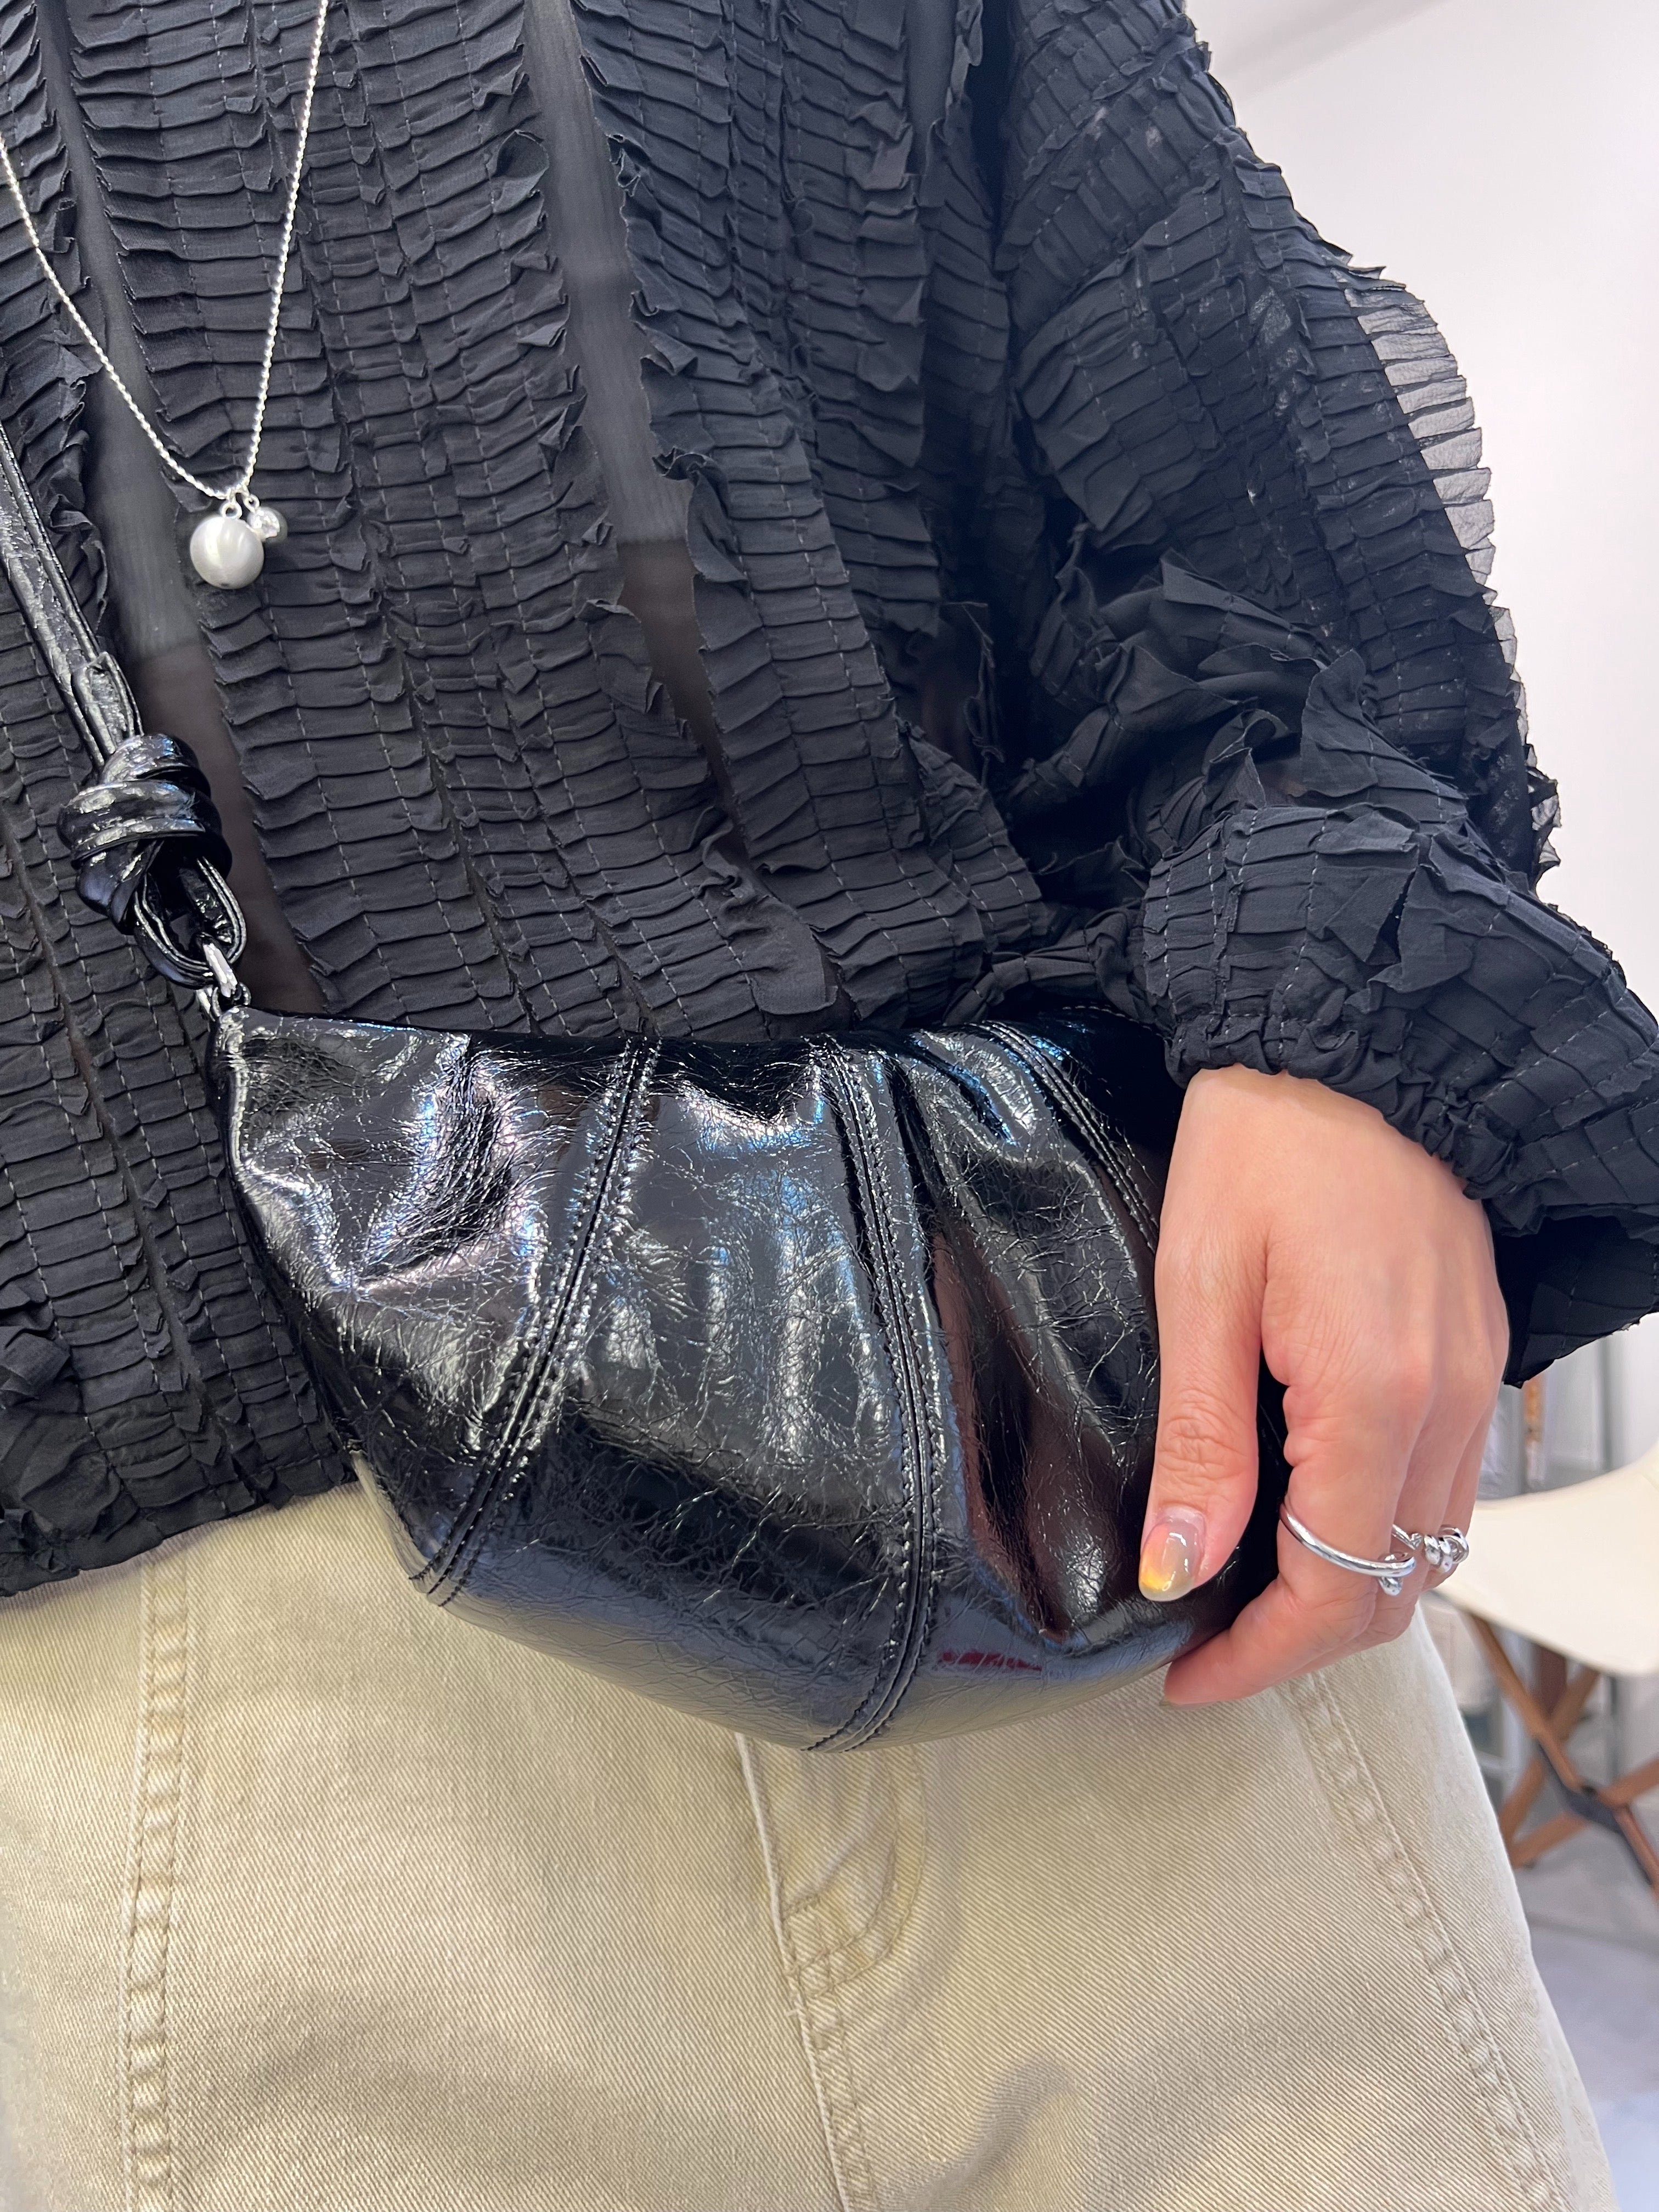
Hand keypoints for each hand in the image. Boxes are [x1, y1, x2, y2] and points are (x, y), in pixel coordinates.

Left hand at [1139, 1064, 1507, 1704]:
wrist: (1349, 1043)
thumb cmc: (1265, 1142)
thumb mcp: (1200, 1286)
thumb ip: (1199, 1441)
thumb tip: (1177, 1568)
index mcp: (1377, 1396)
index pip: (1332, 1588)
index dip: (1255, 1656)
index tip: (1183, 1676)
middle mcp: (1449, 1404)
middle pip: (1393, 1588)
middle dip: (1300, 1641)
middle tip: (1204, 1646)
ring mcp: (1476, 1381)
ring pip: (1429, 1546)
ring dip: (1345, 1592)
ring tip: (1245, 1593)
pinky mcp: (1475, 1354)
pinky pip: (1443, 1484)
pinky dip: (1381, 1529)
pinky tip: (1305, 1515)